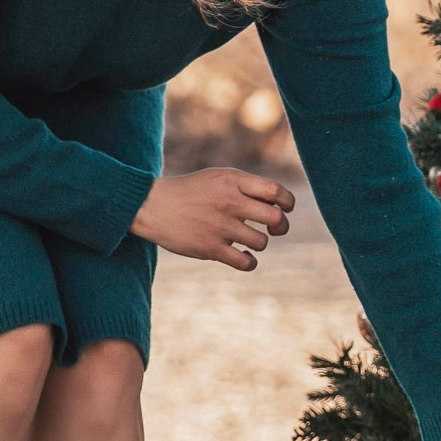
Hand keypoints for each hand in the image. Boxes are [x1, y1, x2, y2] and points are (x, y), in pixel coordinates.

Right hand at [130, 169, 293, 270]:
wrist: (152, 205)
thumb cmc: (191, 192)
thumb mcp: (218, 178)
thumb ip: (247, 187)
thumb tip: (280, 204)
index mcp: (233, 181)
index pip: (276, 192)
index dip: (288, 203)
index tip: (285, 209)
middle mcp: (229, 202)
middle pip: (275, 218)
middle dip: (281, 227)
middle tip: (275, 229)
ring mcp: (220, 226)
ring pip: (261, 242)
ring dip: (259, 243)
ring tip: (248, 240)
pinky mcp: (210, 248)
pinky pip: (245, 262)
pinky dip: (249, 262)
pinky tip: (243, 256)